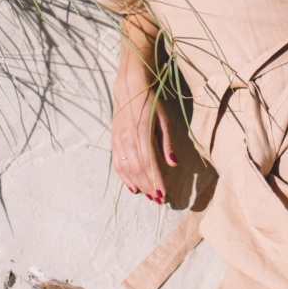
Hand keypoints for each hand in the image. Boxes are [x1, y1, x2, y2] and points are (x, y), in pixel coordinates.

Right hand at [112, 85, 176, 203]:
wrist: (129, 89)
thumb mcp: (164, 119)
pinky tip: (132, 187)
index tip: (163, 194)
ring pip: (127, 169)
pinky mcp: (114, 141)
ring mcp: (119, 140)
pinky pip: (117, 163)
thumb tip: (173, 164)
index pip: (148, 163)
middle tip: (158, 200)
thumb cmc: (151, 103)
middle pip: (137, 169)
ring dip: (138, 184)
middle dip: (148, 186)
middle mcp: (128, 138)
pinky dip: (124, 177)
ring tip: (148, 195)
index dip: (156, 180)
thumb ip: (167, 142)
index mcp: (142, 131)